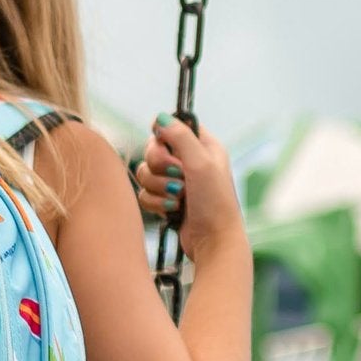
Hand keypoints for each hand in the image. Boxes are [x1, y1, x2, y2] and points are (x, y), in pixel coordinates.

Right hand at [133, 114, 242, 261]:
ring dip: (158, 187)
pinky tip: (173, 212)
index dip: (164, 136)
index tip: (165, 146)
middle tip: (179, 178)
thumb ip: (180, 136)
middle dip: (160, 167)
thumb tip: (159, 117)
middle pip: (152, 150)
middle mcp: (189, 162)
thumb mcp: (201, 162)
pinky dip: (156, 203)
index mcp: (203, 147)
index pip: (172, 127)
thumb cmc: (215, 203)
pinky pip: (145, 194)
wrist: (214, 243)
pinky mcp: (167, 202)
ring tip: (179, 199)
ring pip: (145, 173)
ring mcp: (177, 183)